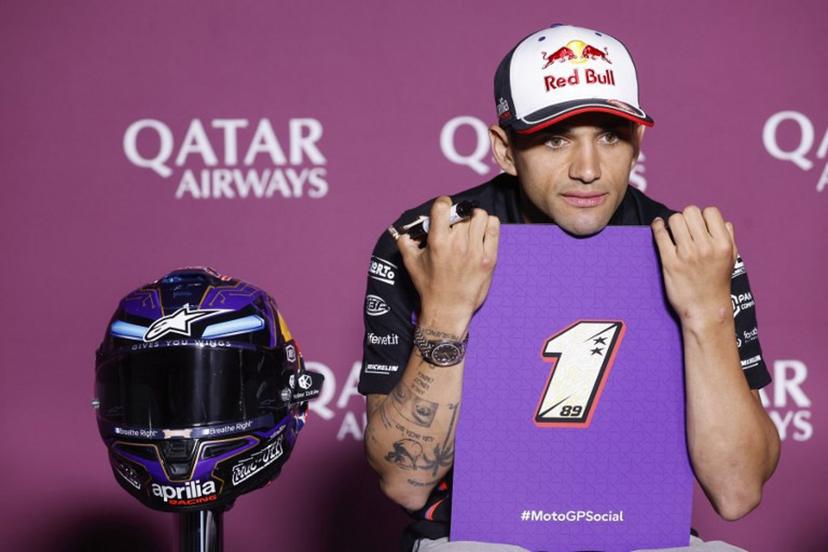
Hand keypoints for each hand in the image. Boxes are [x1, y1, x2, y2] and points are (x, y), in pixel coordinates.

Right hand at [397, 196, 499, 333]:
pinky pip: (494, 228)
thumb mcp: (411, 264)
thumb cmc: (429, 287)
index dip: (443, 204)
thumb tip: (405, 232)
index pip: (443, 207)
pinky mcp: (489, 258)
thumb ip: (405, 243)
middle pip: (463, 211)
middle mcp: (458, 244)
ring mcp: (476, 251)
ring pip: (480, 216)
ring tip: (470, 226)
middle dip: (458, 215)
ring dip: (474, 217)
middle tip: (455, 224)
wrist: (448, 309)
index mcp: (438, 242)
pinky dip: (488, 224)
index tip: (443, 209)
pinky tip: (482, 232)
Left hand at [652, 206, 736, 324]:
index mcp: (723, 244)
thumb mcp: (731, 259)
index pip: (711, 212)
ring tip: (673, 231)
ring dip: (672, 223)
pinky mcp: (670, 261)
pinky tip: (658, 227)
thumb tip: (721, 221)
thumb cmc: (717, 284)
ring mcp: (687, 254)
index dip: (703, 216)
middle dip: (686, 217)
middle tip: (684, 228)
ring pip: (675, 219)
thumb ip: (729, 238)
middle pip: (690, 212)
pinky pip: (660, 234)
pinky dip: (657, 227)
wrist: (705, 310)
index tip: (698, 224)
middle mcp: (706, 247)